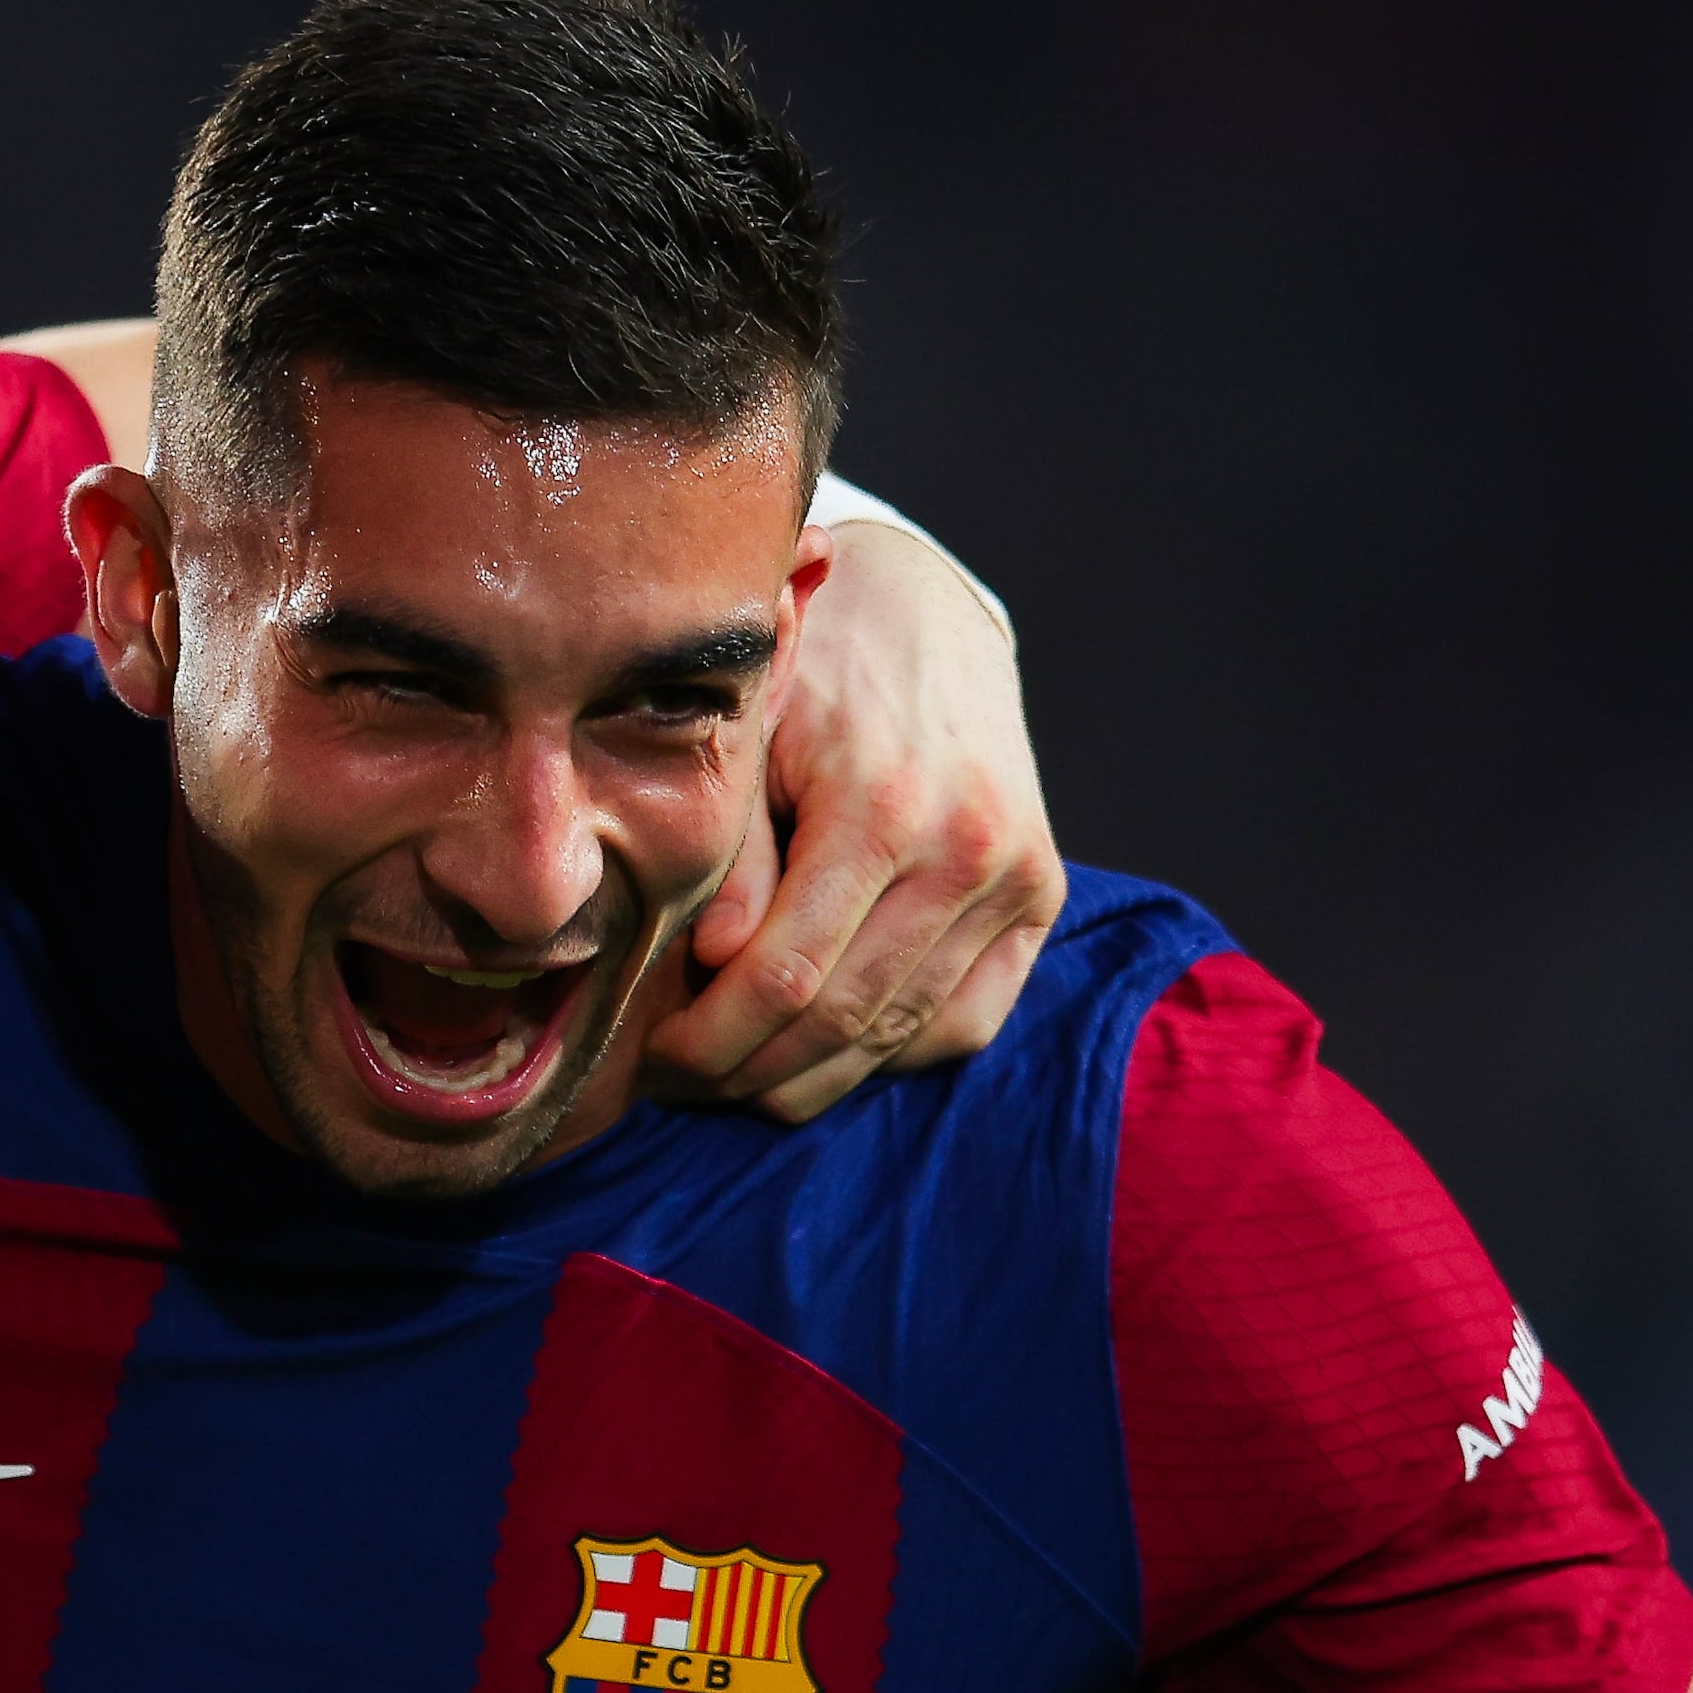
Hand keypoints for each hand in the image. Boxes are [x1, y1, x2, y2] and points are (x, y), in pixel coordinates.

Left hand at [647, 522, 1062, 1121]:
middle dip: (747, 1071)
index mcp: (885, 806)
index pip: (785, 976)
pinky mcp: (1041, 896)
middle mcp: (968, 850)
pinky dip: (890, 1053)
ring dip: (811, 1075)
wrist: (919, 609)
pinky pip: (966, 1021)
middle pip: (846, 1021)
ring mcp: (1017, 878)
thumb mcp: (746, 736)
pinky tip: (824, 1049)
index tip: (651, 1060)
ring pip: (904, 1034)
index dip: (709, 1040)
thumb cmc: (807, 664)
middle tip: (678, 1084)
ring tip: (735, 1077)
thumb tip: (715, 969)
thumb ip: (732, 855)